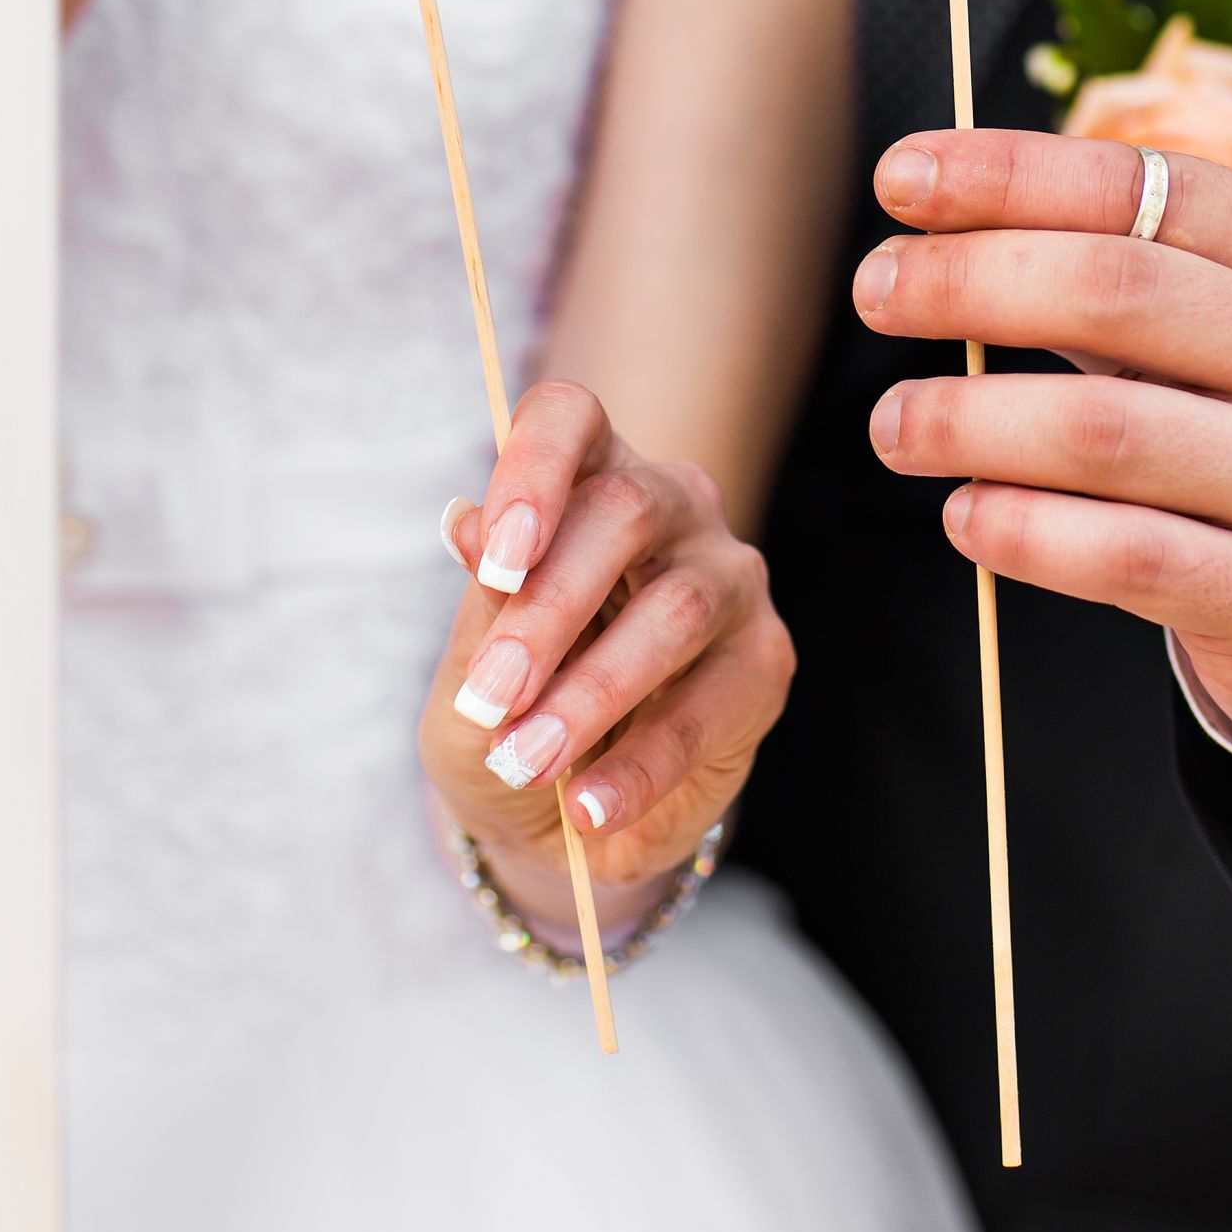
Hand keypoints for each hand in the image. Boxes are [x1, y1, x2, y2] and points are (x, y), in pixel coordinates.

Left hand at [419, 381, 794, 923]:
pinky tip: (589, 810)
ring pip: (679, 607)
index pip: (569, 419)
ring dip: (593, 694)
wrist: (549, 813)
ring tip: (528, 762)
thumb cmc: (505, 712)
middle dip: (550, 607)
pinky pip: (709, 707)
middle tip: (491, 699)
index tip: (494, 556)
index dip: (534, 468)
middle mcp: (671, 506)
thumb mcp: (467, 672)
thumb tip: (467, 523)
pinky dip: (642, 766)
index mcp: (585, 476)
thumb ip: (482, 606)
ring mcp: (729, 579)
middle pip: (626, 507)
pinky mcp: (765, 662)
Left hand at [855, 130, 1231, 761]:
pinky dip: (1018, 531)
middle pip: (1112, 290)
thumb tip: (951, 228)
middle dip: (965, 280)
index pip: (1146, 186)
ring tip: (894, 422)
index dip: (1007, 173)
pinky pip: (1118, 557)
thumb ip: (1141, 272)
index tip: (901, 176)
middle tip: (877, 292)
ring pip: (1100, 430)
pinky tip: (966, 515)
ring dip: (966, 418)